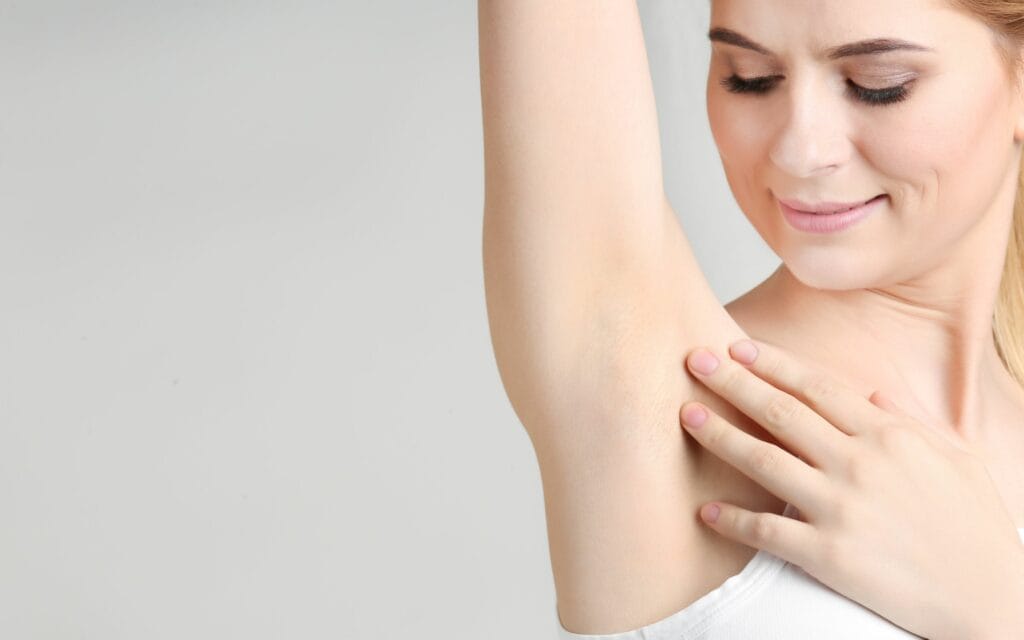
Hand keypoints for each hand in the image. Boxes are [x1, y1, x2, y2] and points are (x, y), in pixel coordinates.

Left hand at [678, 338, 1023, 639]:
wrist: (992, 599)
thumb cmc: (975, 526)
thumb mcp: (956, 457)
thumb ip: (910, 419)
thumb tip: (873, 392)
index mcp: (889, 436)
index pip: (817, 387)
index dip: (773, 364)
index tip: (737, 347)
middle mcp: (859, 464)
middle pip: (781, 412)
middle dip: (732, 382)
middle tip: (694, 360)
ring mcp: (842, 508)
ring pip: (764, 461)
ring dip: (719, 436)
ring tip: (686, 416)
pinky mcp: (830, 555)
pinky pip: (767, 531)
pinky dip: (732, 519)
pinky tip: (705, 510)